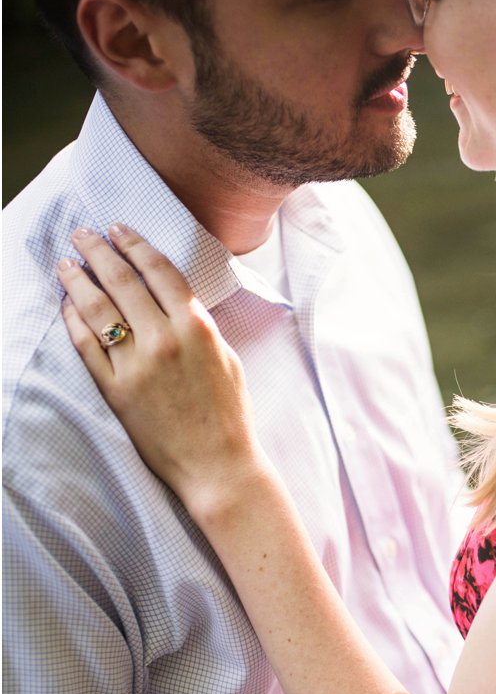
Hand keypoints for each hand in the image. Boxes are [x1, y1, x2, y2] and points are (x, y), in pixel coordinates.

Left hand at [57, 224, 263, 519]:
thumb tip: (171, 300)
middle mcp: (165, 340)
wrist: (218, 464)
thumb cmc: (229, 414)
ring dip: (78, 280)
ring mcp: (136, 365)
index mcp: (198, 329)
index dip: (136, 245)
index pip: (160, 272)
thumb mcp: (227, 358)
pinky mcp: (115, 389)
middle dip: (98, 251)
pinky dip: (74, 321)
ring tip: (66, 263)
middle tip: (83, 234)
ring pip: (98, 309)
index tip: (119, 229)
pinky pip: (87, 346)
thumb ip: (199, 326)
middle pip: (123, 281)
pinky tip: (68, 305)